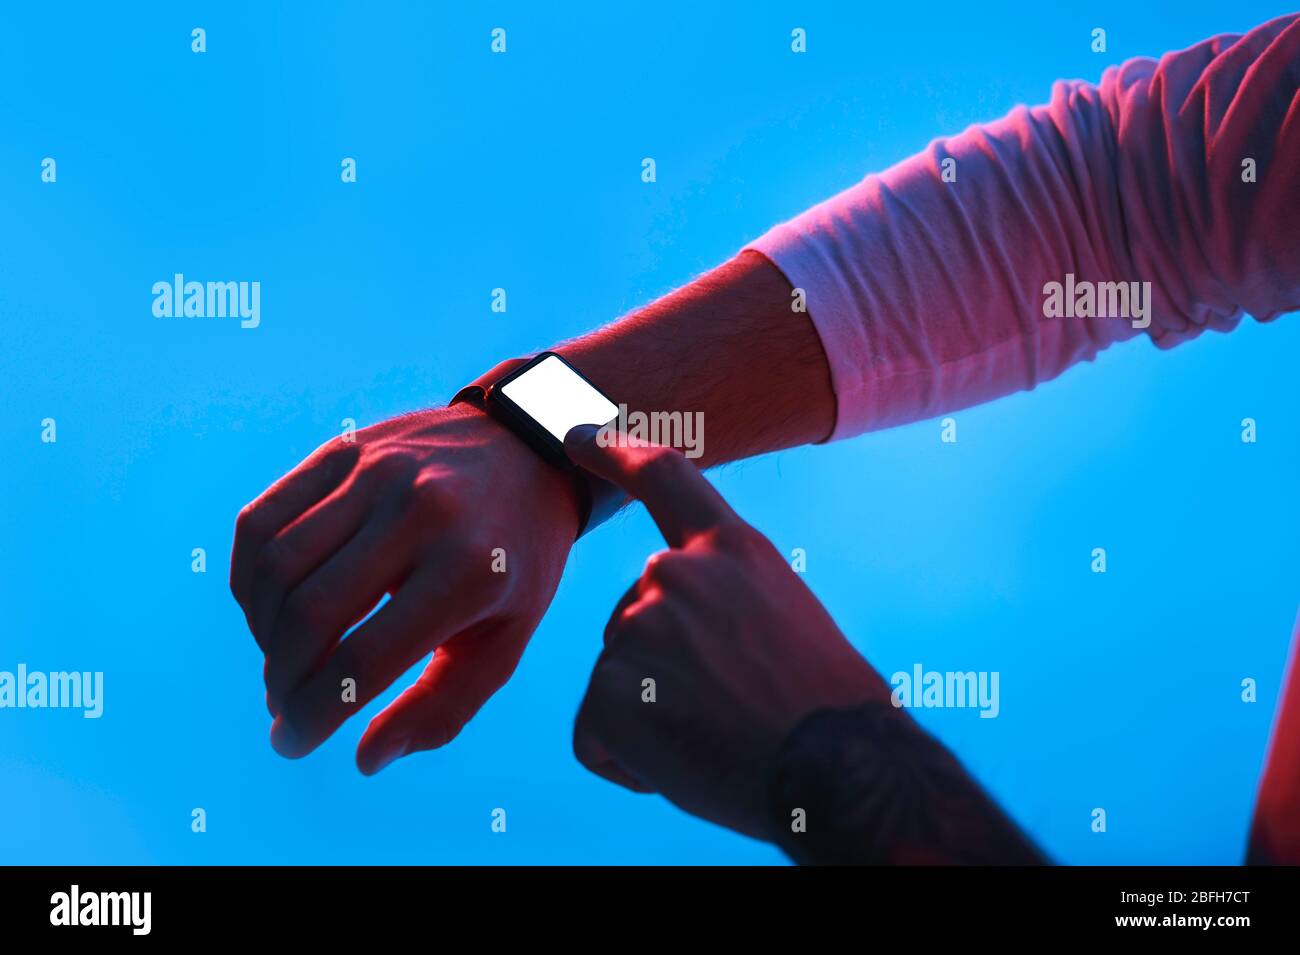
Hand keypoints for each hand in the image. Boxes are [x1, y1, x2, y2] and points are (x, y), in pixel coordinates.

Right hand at [230, 404, 581, 773]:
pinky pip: (262, 519)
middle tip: (286, 705)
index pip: (363, 660)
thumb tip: (366, 759)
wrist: (529, 453)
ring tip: (283, 659)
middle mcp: (420, 514)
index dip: (314, 715)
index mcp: (470, 571)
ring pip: (275, 566)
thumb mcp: (507, 639)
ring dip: (260, 631)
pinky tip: (270, 605)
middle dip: (283, 679)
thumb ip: (443, 707)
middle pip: (308, 615)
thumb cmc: (516, 562)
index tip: (291, 743)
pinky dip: (249, 575)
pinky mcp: (344, 450)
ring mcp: (377, 473)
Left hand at [565, 425, 886, 838]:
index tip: (573, 433)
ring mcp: (634, 629)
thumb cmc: (831, 705)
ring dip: (655, 719)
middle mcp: (673, 572)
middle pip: (635, 616)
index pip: (660, 475)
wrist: (841, 767)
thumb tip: (685, 637)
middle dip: (664, 665)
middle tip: (731, 708)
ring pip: (620, 683)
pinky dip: (629, 762)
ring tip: (720, 737)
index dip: (612, 451)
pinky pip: (598, 738)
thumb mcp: (785, 616)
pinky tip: (687, 766)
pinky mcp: (606, 694)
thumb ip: (724, 601)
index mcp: (728, 547)